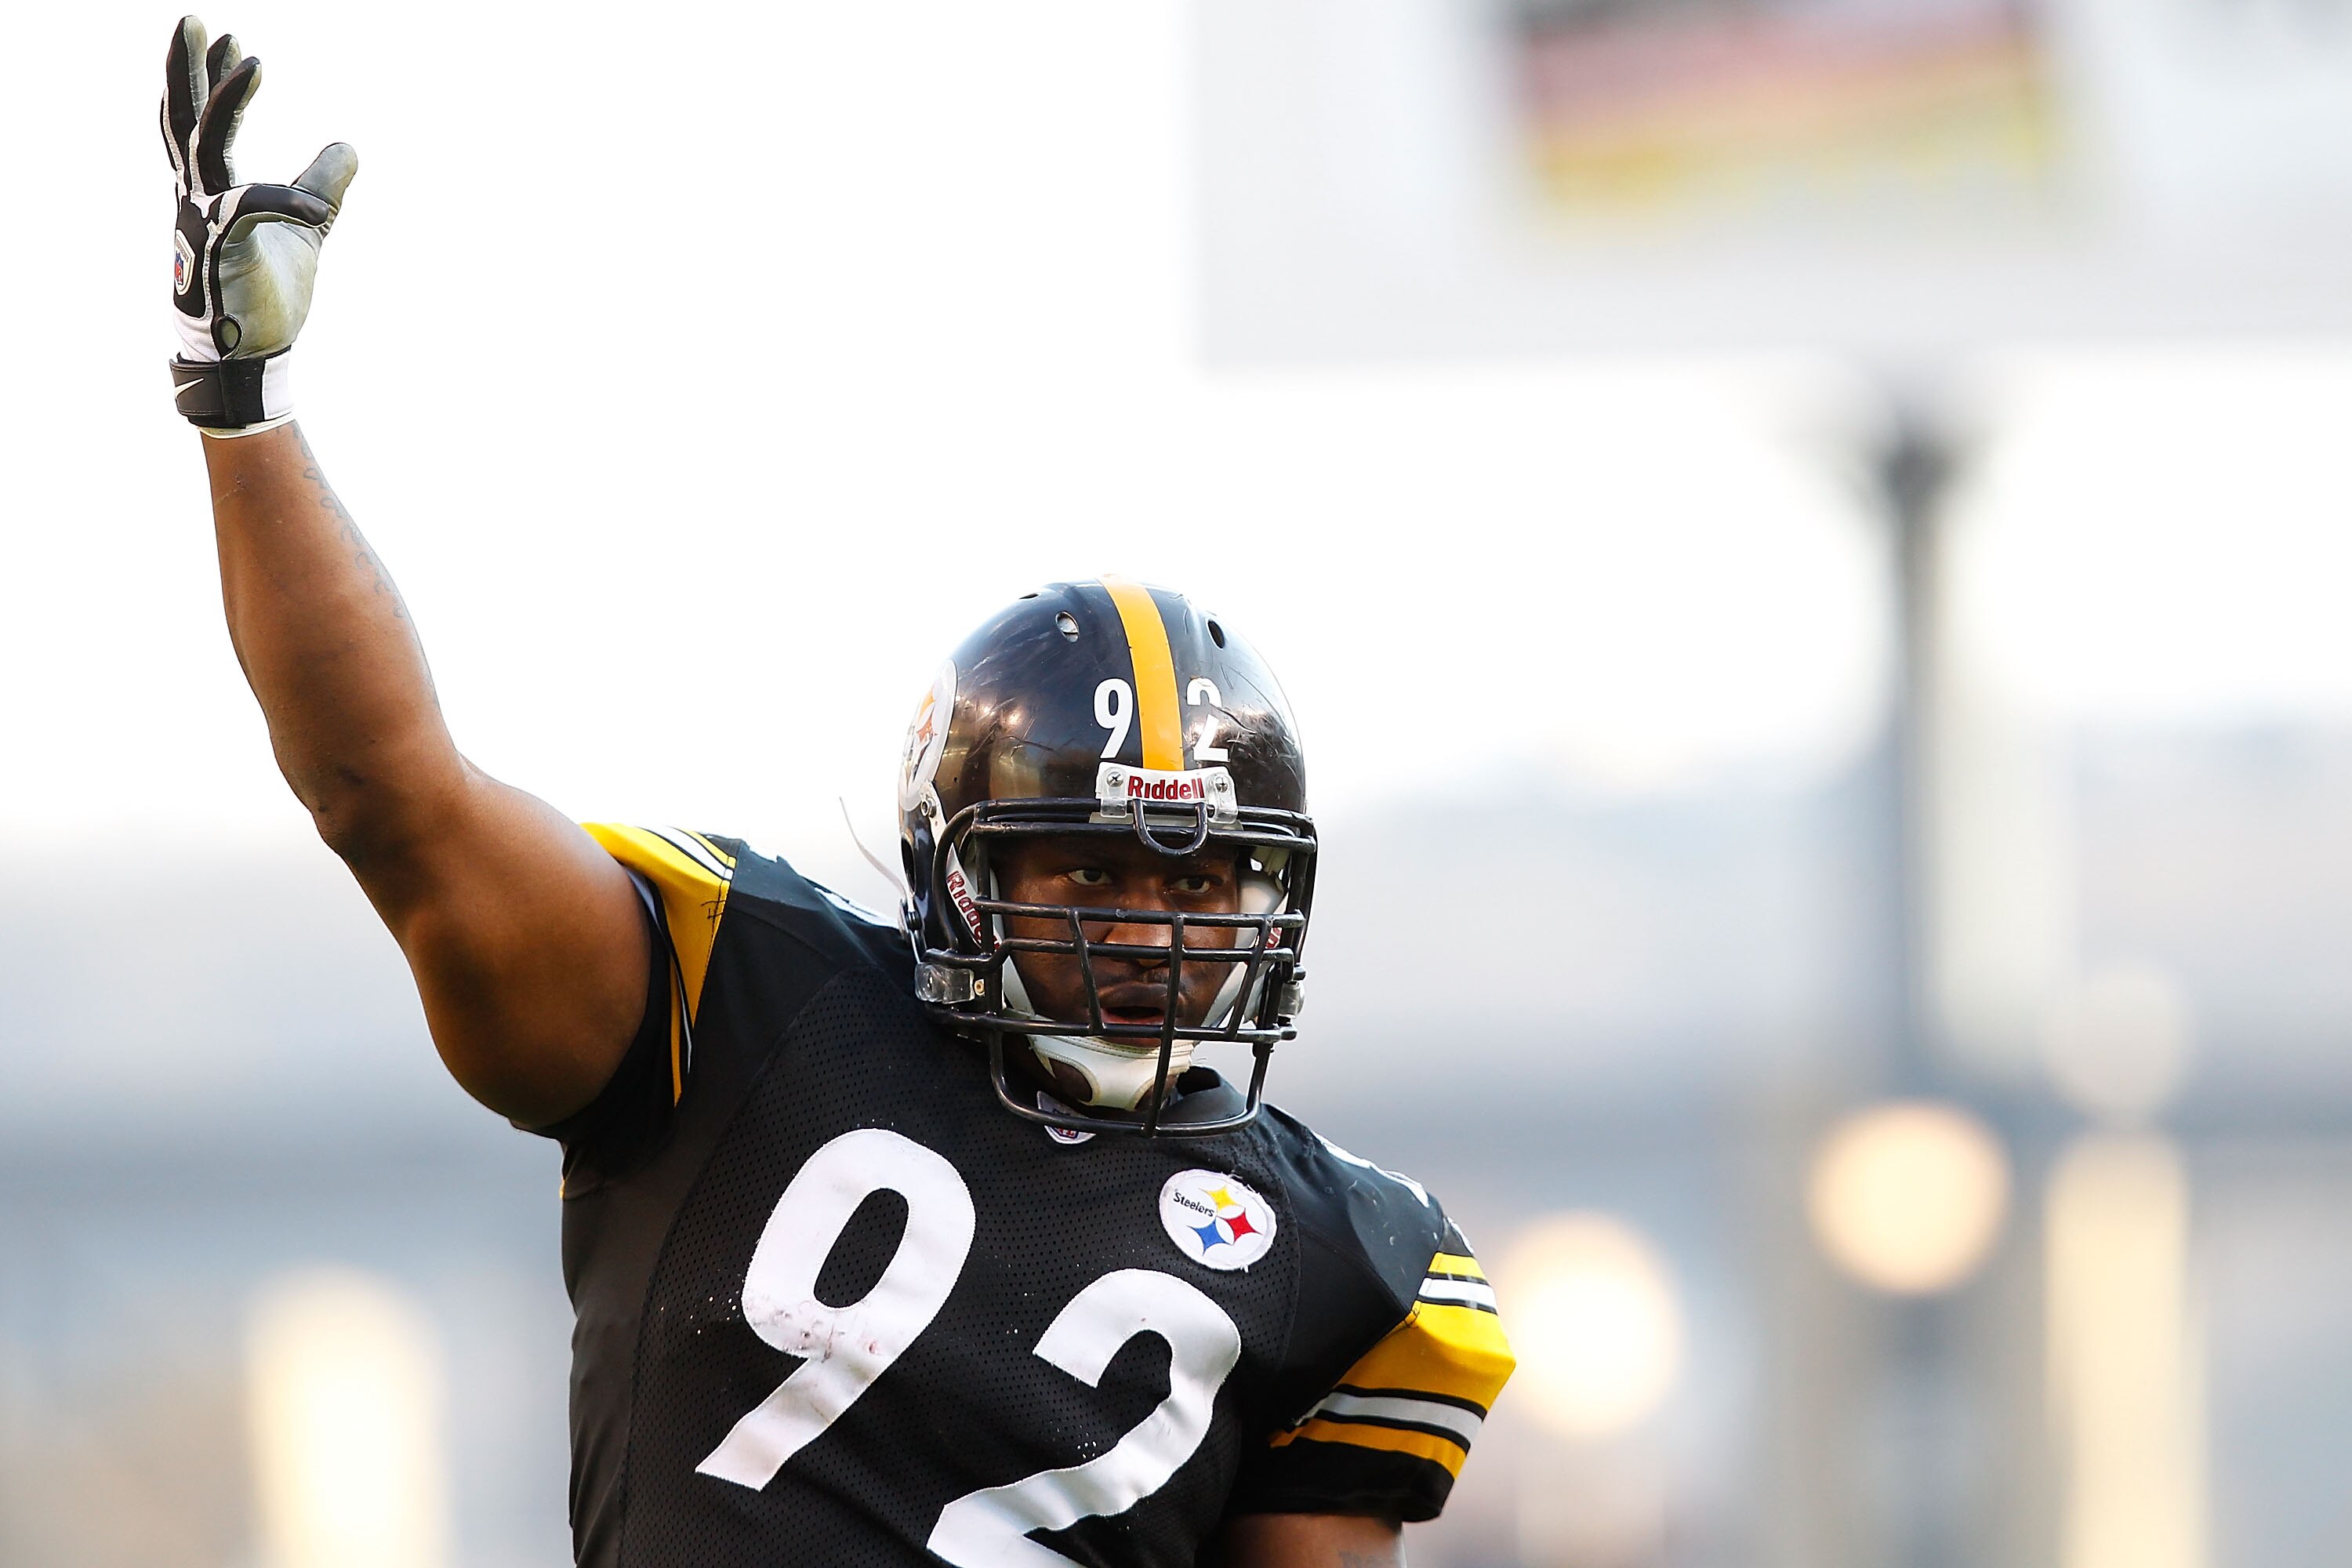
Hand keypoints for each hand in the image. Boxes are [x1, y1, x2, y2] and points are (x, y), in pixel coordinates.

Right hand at [162, 15, 355, 425]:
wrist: (253, 350)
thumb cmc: (267, 291)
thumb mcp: (306, 227)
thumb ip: (321, 184)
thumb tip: (349, 145)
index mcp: (211, 190)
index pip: (199, 123)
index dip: (209, 80)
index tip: (228, 40)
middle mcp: (198, 198)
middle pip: (184, 120)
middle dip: (187, 69)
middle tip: (196, 20)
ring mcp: (206, 221)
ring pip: (205, 146)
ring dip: (226, 101)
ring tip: (252, 61)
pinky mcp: (226, 250)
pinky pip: (249, 210)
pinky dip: (285, 199)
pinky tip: (316, 205)